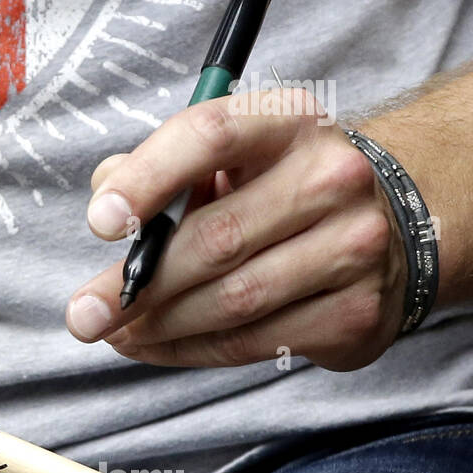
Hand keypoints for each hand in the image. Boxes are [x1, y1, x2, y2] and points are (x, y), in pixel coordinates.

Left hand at [64, 89, 407, 370]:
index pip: (210, 136)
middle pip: (217, 238)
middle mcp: (332, 178)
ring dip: (159, 326)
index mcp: (289, 121)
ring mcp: (354, 248)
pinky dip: (191, 350)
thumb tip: (105, 193)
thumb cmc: (275, 184)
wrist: (388, 223)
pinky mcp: (356, 312)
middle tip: (83, 315)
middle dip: (137, 285)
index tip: (99, 223)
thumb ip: (158, 164)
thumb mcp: (224, 155)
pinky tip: (153, 345)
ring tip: (112, 333)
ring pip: (233, 300)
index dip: (148, 179)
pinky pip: (254, 343)